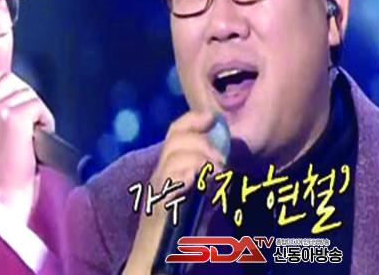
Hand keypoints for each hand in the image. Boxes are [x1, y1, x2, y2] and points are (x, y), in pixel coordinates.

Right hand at [0, 72, 54, 220]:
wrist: (2, 202)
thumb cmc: (0, 179)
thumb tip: (14, 97)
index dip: (6, 85)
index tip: (17, 102)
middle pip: (9, 79)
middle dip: (25, 97)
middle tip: (31, 122)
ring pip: (27, 93)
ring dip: (37, 112)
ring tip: (35, 136)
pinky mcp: (13, 117)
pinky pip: (38, 106)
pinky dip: (46, 121)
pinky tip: (41, 139)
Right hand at [123, 111, 224, 273]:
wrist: (154, 263)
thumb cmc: (178, 238)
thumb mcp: (199, 204)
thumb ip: (208, 184)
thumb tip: (224, 167)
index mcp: (169, 171)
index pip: (174, 133)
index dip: (192, 120)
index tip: (212, 118)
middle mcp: (160, 175)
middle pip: (175, 139)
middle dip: (202, 143)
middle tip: (221, 164)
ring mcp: (157, 189)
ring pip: (174, 155)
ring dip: (200, 158)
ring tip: (216, 175)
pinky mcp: (159, 205)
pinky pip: (169, 180)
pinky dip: (184, 173)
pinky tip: (196, 180)